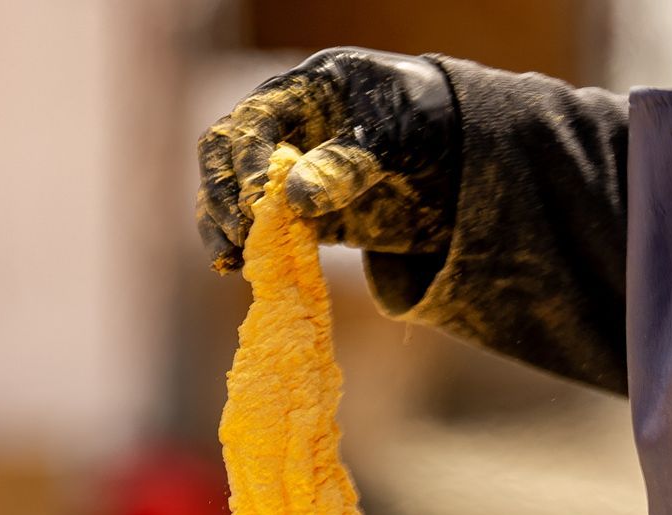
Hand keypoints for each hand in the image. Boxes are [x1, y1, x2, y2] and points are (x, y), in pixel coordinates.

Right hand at [196, 47, 458, 272]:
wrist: (451, 161)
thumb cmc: (424, 131)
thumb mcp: (394, 141)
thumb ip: (347, 165)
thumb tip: (295, 199)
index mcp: (305, 89)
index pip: (256, 117)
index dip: (249, 158)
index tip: (258, 200)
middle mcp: (282, 123)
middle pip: (223, 150)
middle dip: (222, 191)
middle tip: (239, 231)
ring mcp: (280, 166)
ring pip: (226, 189)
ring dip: (220, 223)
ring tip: (232, 258)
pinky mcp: (288, 208)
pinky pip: (249, 223)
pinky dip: (239, 244)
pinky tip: (238, 267)